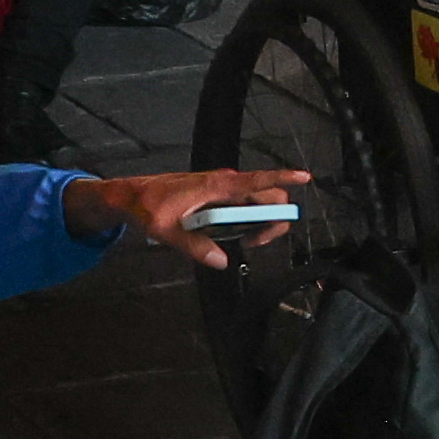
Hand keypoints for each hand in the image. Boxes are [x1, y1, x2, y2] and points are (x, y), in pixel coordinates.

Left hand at [69, 165, 316, 266]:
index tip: (306, 177)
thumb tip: (221, 261)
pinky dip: (249, 220)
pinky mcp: (219, 194)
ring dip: (261, 222)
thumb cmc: (148, 206)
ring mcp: (223, 188)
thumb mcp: (166, 230)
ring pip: (259, 201)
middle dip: (274, 219)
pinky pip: (246, 205)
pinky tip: (234, 234)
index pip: (257, 180)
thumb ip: (194, 246)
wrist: (133, 195)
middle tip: (254, 242)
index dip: (284, 177)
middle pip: (268, 195)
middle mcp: (225, 183)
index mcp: (216, 186)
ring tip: (241, 241)